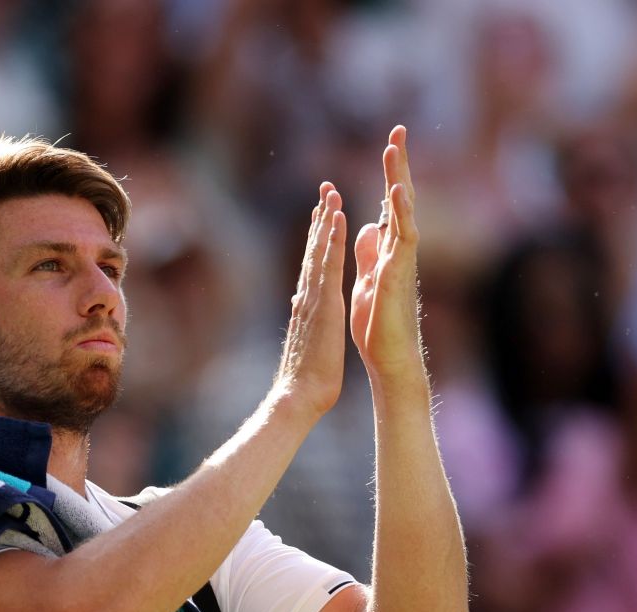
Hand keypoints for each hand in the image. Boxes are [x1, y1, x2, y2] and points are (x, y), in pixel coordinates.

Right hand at [272, 182, 346, 417]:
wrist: (299, 395)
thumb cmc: (307, 378)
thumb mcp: (311, 340)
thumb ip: (306, 319)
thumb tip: (299, 305)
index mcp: (309, 305)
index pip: (314, 265)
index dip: (319, 239)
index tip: (324, 215)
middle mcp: (308, 295)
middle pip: (313, 250)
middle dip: (320, 219)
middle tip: (326, 191)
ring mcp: (314, 297)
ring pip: (319, 250)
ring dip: (326, 219)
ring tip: (331, 193)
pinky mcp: (323, 302)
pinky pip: (329, 263)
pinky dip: (332, 237)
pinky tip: (337, 217)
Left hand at [351, 126, 425, 393]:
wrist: (388, 358)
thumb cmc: (379, 324)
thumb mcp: (367, 279)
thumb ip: (369, 253)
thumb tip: (368, 226)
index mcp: (388, 249)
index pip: (388, 204)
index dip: (388, 175)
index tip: (389, 145)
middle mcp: (399, 249)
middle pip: (400, 198)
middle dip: (398, 165)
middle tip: (398, 130)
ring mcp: (402, 260)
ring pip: (404, 210)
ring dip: (399, 178)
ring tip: (395, 148)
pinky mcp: (399, 274)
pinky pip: (404, 238)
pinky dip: (400, 213)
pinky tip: (395, 191)